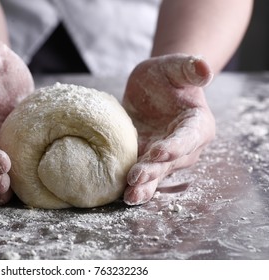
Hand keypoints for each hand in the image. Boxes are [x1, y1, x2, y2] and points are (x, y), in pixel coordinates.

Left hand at [122, 53, 214, 204]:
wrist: (153, 87)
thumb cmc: (167, 76)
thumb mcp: (174, 66)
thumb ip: (188, 68)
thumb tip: (205, 68)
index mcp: (197, 124)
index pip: (189, 137)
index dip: (175, 146)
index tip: (158, 151)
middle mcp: (186, 146)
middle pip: (171, 161)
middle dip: (154, 170)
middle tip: (136, 178)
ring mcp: (168, 156)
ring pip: (158, 173)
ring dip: (145, 186)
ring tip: (130, 197)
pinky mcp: (149, 160)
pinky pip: (145, 175)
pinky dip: (136, 186)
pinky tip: (124, 195)